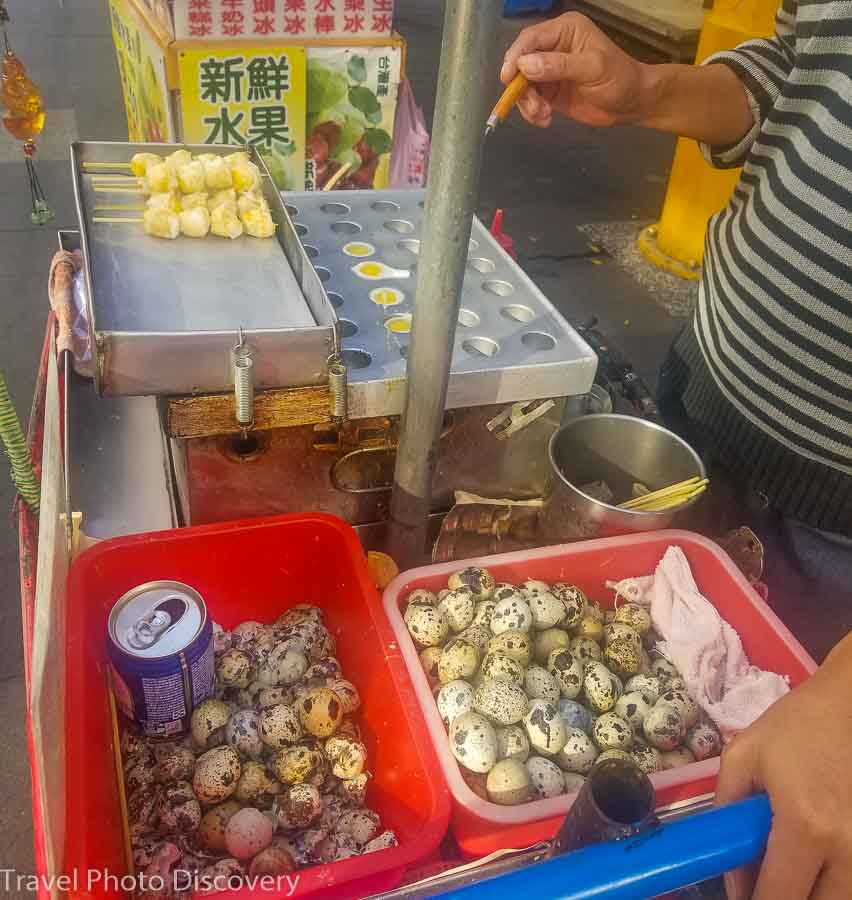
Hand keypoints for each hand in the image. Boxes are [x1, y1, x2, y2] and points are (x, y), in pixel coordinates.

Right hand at [500, 12, 647, 128]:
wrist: (631, 104)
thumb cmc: (618, 79)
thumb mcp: (592, 68)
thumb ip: (559, 65)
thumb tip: (525, 66)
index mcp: (564, 30)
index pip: (530, 39)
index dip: (515, 57)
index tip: (508, 78)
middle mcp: (552, 47)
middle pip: (520, 62)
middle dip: (521, 86)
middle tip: (534, 105)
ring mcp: (549, 70)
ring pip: (522, 84)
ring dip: (527, 103)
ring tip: (543, 115)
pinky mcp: (549, 91)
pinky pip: (530, 100)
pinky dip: (532, 112)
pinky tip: (546, 120)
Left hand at [716, 635, 851, 898]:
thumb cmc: (796, 725)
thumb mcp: (743, 758)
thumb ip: (727, 814)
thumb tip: (728, 873)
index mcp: (806, 825)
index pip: (779, 896)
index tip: (746, 896)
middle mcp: (849, 848)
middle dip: (788, 899)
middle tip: (772, 879)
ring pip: (844, 899)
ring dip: (817, 892)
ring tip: (795, 867)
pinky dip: (840, 879)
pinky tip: (821, 860)